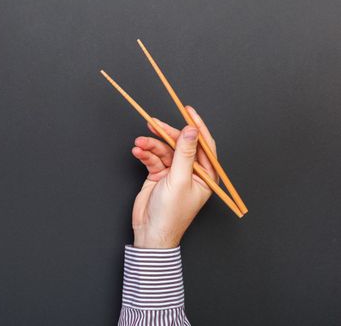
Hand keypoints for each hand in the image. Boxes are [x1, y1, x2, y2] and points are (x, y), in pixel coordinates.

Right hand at [131, 106, 218, 248]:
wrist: (150, 232)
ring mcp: (174, 173)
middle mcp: (191, 172)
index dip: (197, 127)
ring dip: (150, 145)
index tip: (188, 111)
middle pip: (180, 145)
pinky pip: (153, 159)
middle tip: (153, 123)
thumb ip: (184, 153)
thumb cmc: (171, 214)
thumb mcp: (179, 180)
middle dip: (166, 134)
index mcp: (206, 175)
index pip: (204, 145)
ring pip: (164, 150)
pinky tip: (138, 151)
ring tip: (139, 143)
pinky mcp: (159, 175)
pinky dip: (145, 154)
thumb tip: (191, 131)